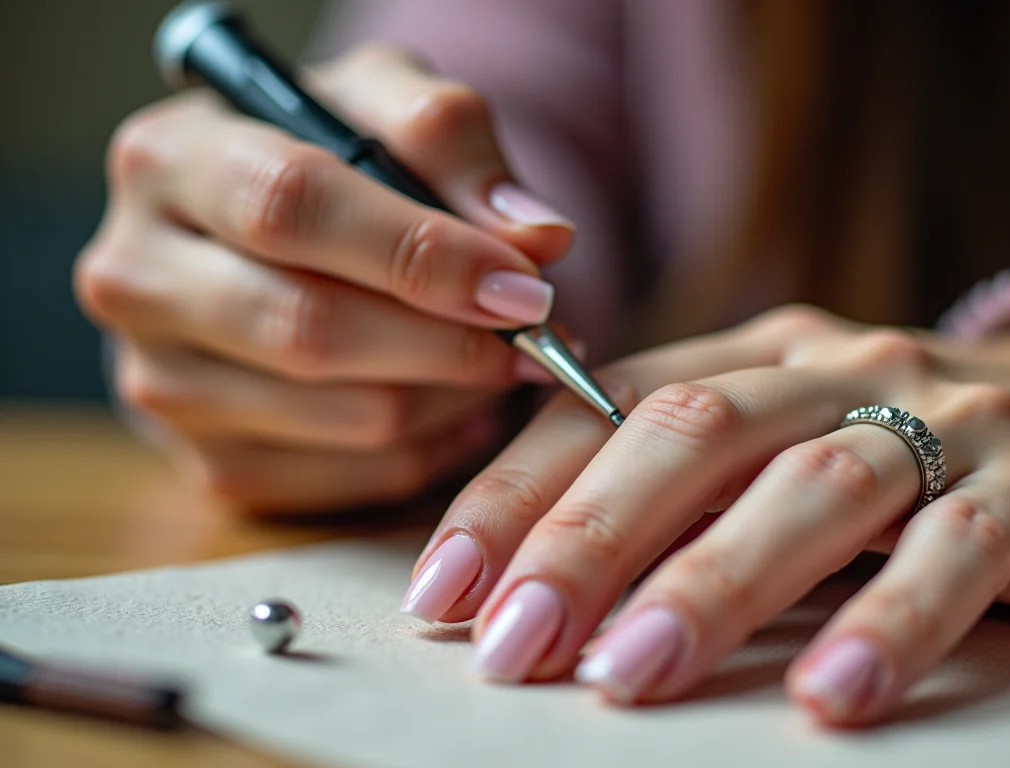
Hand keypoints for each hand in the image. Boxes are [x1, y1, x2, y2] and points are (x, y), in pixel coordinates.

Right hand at [74, 45, 574, 512]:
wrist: (271, 232)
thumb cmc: (334, 155)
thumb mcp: (385, 103)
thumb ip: (453, 141)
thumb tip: (538, 237)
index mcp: (168, 159)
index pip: (291, 208)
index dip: (419, 254)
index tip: (524, 287)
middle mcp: (136, 275)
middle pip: (312, 329)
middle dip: (452, 342)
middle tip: (539, 338)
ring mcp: (159, 383)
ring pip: (346, 417)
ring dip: (457, 397)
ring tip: (507, 362)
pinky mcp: (207, 461)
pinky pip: (353, 480)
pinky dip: (434, 449)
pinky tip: (464, 406)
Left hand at [401, 305, 1009, 724]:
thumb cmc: (879, 429)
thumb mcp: (762, 415)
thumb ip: (648, 452)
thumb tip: (490, 544)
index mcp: (774, 359)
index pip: (630, 404)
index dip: (535, 498)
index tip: (453, 595)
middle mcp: (874, 383)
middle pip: (744, 445)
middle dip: (639, 549)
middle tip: (557, 656)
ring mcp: (992, 442)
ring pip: (918, 513)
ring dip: (866, 609)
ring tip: (812, 705)